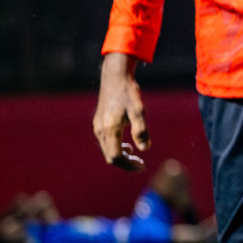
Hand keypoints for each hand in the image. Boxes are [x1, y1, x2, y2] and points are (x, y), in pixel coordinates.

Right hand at [93, 52, 149, 170]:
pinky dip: (115, 147)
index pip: (116, 157)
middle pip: (110, 156)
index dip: (129, 165)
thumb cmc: (129, 92)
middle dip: (125, 163)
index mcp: (110, 129)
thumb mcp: (139, 110)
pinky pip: (105, 142)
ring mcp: (97, 126)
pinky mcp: (98, 122)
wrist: (115, 76)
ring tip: (134, 154)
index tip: (142, 166)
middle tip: (140, 163)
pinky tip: (126, 144)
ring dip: (120, 155)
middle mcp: (100, 130)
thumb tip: (145, 149)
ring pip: (106, 150)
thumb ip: (141, 130)